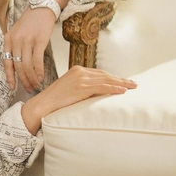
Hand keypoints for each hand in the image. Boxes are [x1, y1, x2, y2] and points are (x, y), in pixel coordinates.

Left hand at [3, 0, 66, 91]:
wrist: (43, 7)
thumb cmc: (31, 21)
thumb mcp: (17, 32)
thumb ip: (15, 47)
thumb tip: (19, 67)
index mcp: (8, 39)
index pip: (7, 62)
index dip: (10, 77)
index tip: (12, 87)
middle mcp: (15, 41)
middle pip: (18, 66)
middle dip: (23, 80)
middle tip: (29, 88)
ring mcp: (27, 40)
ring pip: (27, 65)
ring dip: (32, 78)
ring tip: (36, 84)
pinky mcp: (39, 40)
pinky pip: (37, 60)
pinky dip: (39, 71)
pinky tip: (41, 77)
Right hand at [20, 65, 137, 134]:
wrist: (42, 104)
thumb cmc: (54, 101)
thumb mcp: (68, 90)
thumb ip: (81, 88)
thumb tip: (94, 94)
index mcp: (76, 70)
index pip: (100, 73)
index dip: (113, 77)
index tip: (123, 81)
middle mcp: (80, 72)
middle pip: (105, 75)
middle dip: (120, 79)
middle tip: (133, 84)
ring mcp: (81, 79)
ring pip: (106, 80)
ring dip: (121, 83)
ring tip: (132, 87)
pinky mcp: (81, 87)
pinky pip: (102, 87)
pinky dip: (114, 88)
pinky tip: (123, 91)